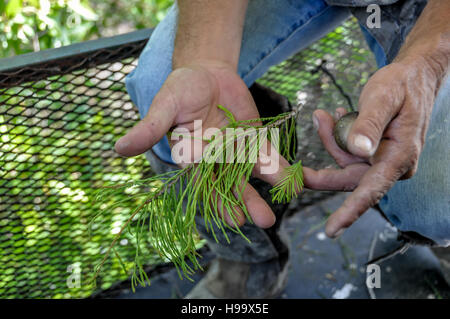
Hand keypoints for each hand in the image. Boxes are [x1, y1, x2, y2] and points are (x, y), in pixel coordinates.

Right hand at [115, 60, 285, 227]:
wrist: (209, 72)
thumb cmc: (181, 88)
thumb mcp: (165, 105)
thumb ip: (150, 128)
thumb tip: (117, 149)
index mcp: (193, 159)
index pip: (204, 185)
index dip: (217, 201)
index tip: (233, 216)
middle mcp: (216, 163)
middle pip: (231, 187)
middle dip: (245, 203)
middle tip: (262, 221)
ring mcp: (238, 154)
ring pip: (252, 178)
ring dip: (267, 193)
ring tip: (279, 212)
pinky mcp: (256, 142)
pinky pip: (270, 158)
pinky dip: (283, 169)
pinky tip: (298, 181)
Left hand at [311, 57, 439, 237]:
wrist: (413, 77)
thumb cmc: (401, 85)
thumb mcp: (384, 97)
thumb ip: (370, 123)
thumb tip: (360, 150)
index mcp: (400, 156)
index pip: (372, 190)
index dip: (350, 211)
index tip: (331, 230)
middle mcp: (391, 165)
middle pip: (349, 178)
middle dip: (324, 168)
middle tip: (306, 149)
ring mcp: (381, 161)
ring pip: (344, 163)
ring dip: (332, 140)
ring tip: (324, 115)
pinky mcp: (372, 154)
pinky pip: (346, 153)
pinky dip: (337, 137)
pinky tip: (334, 117)